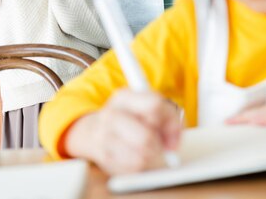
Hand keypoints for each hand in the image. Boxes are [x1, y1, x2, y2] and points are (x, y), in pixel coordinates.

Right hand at [64, 89, 181, 174]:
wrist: (92, 130)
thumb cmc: (129, 118)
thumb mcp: (146, 107)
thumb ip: (169, 118)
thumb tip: (173, 143)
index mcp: (124, 97)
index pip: (154, 106)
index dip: (171, 123)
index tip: (174, 133)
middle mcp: (111, 115)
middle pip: (146, 137)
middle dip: (160, 146)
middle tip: (163, 148)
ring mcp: (103, 137)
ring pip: (140, 157)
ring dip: (151, 158)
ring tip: (149, 152)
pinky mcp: (103, 158)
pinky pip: (132, 170)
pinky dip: (140, 167)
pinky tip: (137, 158)